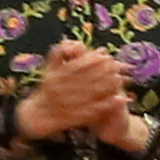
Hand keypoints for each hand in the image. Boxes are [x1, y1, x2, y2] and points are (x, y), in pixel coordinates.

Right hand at [13, 39, 131, 140]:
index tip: (105, 54)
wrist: (38, 116)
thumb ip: (58, 56)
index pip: (75, 66)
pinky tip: (122, 98)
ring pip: (92, 93)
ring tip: (122, 78)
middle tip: (118, 64)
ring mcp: (68, 104)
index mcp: (54, 78)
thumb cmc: (47, 90)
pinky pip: (95, 109)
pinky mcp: (76, 117)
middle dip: (104, 71)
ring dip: (109, 85)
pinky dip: (109, 103)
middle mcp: (60, 90)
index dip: (91, 59)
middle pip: (86, 79)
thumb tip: (70, 42)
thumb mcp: (49, 71)